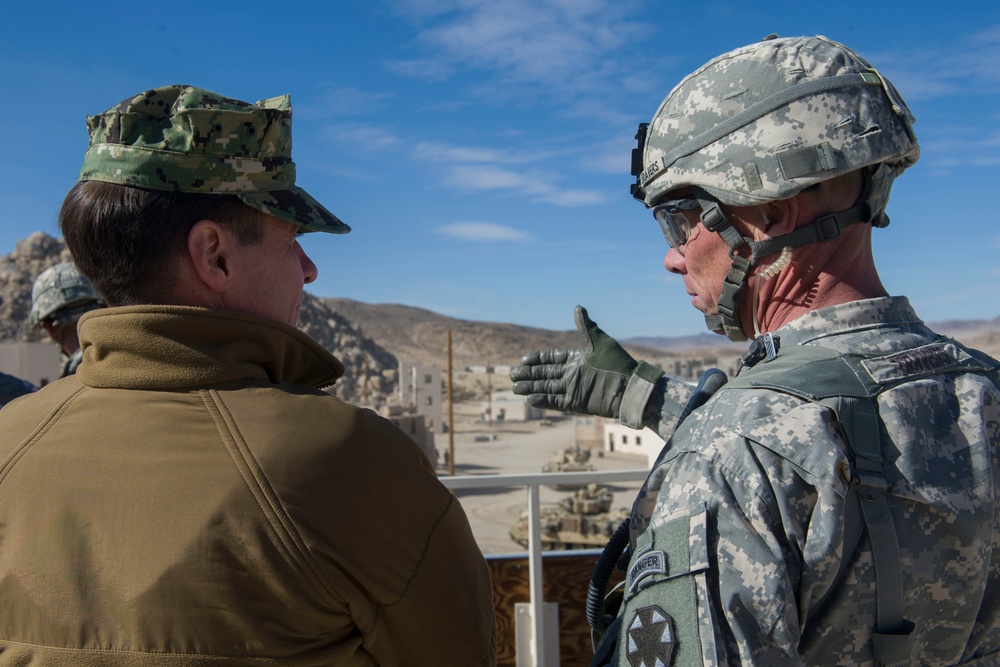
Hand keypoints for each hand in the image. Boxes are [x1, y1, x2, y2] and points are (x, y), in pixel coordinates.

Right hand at [509, 306, 662, 425]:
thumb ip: (586, 327)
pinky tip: (530, 399)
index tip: (523, 360)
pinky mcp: (577, 403)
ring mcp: (574, 388)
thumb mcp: (601, 342)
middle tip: (512, 375)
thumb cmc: (618, 363)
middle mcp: (572, 373)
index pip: (551, 358)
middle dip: (528, 374)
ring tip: (514, 388)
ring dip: (531, 388)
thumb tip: (577, 307)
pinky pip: (556, 401)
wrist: (631, 388)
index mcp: (576, 358)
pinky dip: (544, 401)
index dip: (536, 359)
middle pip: (545, 374)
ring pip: (547, 388)